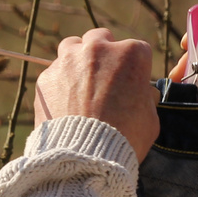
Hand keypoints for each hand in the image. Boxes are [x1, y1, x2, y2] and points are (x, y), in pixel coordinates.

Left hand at [33, 29, 160, 159]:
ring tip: (80, 83)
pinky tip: (65, 102)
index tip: (131, 81)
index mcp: (131, 55)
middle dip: (104, 54)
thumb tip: (142, 92)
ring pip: (72, 46)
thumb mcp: (150, 118)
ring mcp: (69, 60)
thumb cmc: (124, 138)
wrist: (84, 157)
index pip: (137, 49)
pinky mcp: (47, 76)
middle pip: (101, 39)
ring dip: (78, 59)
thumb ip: (146, 98)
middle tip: (104, 78)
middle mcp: (99, 49)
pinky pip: (54, 72)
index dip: (134, 67)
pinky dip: (59, 83)